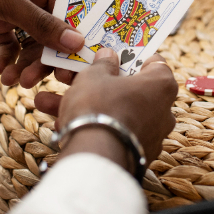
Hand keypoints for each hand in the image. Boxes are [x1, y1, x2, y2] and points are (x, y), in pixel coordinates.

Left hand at [0, 0, 87, 85]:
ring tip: (10, 79)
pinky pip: (10, 46)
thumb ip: (41, 23)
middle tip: (30, 80)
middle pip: (50, 33)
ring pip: (30, 44)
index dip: (72, 40)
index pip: (69, 12)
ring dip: (23, 63)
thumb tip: (77, 42)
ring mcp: (14, 9)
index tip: (72, 66)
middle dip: (42, 58)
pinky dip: (7, 59)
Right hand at [35, 50, 177, 168]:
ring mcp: (152, 137)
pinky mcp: (137, 157)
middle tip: (78, 79)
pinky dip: (93, 130)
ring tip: (49, 103)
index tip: (115, 56)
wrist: (96, 157)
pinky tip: (62, 126)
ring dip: (88, 108)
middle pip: (130, 91)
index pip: (154, 63)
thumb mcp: (94, 76)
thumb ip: (103, 64)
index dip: (132, 57)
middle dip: (101, 85)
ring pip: (116, 115)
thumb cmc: (99, 107)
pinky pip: (113, 136)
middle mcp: (164, 112)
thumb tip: (108, 55)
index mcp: (161, 85)